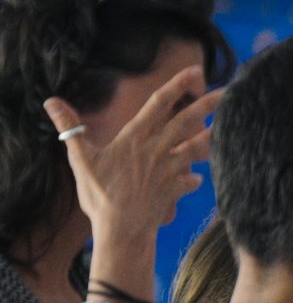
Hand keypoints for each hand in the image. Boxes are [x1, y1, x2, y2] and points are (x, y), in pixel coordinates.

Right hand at [45, 67, 220, 290]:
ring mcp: (168, 169)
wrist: (121, 230)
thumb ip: (70, 128)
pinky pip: (190, 180)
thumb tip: (51, 101)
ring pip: (197, 147)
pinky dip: (194, 178)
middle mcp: (156, 150)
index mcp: (134, 138)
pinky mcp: (174, 188)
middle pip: (186, 122)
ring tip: (231, 127)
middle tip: (228, 92)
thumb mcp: (80, 159)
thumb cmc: (99, 195)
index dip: (177, 86)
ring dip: (213, 136)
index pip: (158, 105)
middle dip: (207, 105)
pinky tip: (197, 177)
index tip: (194, 72)